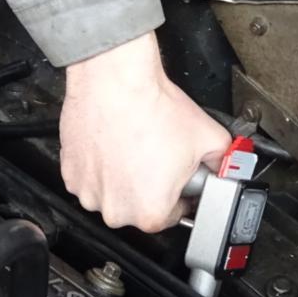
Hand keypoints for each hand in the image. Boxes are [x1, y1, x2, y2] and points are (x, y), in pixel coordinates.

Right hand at [61, 32, 229, 231]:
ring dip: (124, 177)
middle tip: (158, 157)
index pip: (173, 216)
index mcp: (151, 212)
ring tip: (136, 148)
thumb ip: (224, 162)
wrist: (115, 80)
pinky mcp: (71, 173)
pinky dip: (102, 167)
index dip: (180, 194)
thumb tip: (227, 168)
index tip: (178, 179)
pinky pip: (91, 179)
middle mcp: (116, 210)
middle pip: (140, 208)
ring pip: (113, 194)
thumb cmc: (153, 107)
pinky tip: (115, 145)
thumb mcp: (210, 137)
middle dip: (152, 187)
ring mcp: (89, 192)